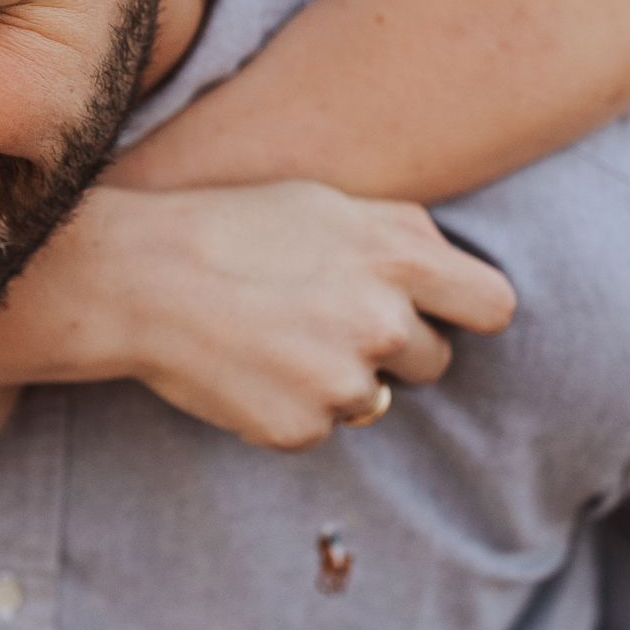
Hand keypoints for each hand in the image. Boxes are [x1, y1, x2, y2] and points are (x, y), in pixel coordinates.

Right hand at [67, 182, 515, 451]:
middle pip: (434, 360)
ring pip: (374, 397)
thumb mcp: (325, 202)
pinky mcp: (302, 427)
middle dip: (394, 348)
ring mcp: (344, 381)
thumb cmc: (228, 223)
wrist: (136, 276)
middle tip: (325, 318)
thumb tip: (446, 271)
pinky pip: (319, 425)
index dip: (464, 311)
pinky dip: (290, 404)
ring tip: (274, 337)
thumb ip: (398, 236)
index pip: (493, 306)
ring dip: (339, 377)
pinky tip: (246, 366)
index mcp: (400, 257)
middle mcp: (384, 322)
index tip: (438, 311)